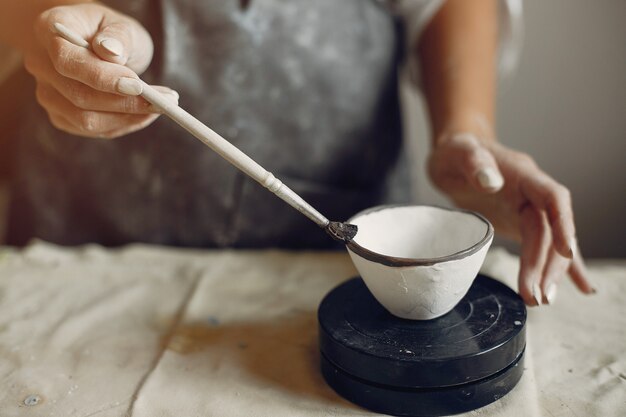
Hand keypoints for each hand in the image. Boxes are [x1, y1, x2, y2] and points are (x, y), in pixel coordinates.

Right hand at [23, 3, 177, 138]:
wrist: (101, 45)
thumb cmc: (112, 32)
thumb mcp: (121, 24)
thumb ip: (117, 37)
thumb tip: (111, 52)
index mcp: (48, 31)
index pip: (67, 61)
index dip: (102, 77)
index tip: (138, 85)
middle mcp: (40, 64)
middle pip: (79, 96)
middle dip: (127, 103)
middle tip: (166, 101)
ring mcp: (48, 94)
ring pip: (87, 120)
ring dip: (130, 118)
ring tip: (162, 106)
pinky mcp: (62, 116)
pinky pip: (95, 130)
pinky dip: (125, 124)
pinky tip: (145, 113)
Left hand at [428, 133, 594, 305]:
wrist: (454, 154)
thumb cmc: (456, 151)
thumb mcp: (458, 152)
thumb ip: (474, 163)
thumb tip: (491, 182)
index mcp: (523, 174)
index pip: (553, 198)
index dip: (563, 224)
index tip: (566, 251)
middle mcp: (532, 194)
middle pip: (549, 231)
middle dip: (547, 265)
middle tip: (536, 296)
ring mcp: (528, 210)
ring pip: (547, 244)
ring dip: (548, 272)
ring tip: (541, 300)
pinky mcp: (520, 223)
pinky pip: (544, 246)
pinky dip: (560, 266)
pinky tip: (579, 287)